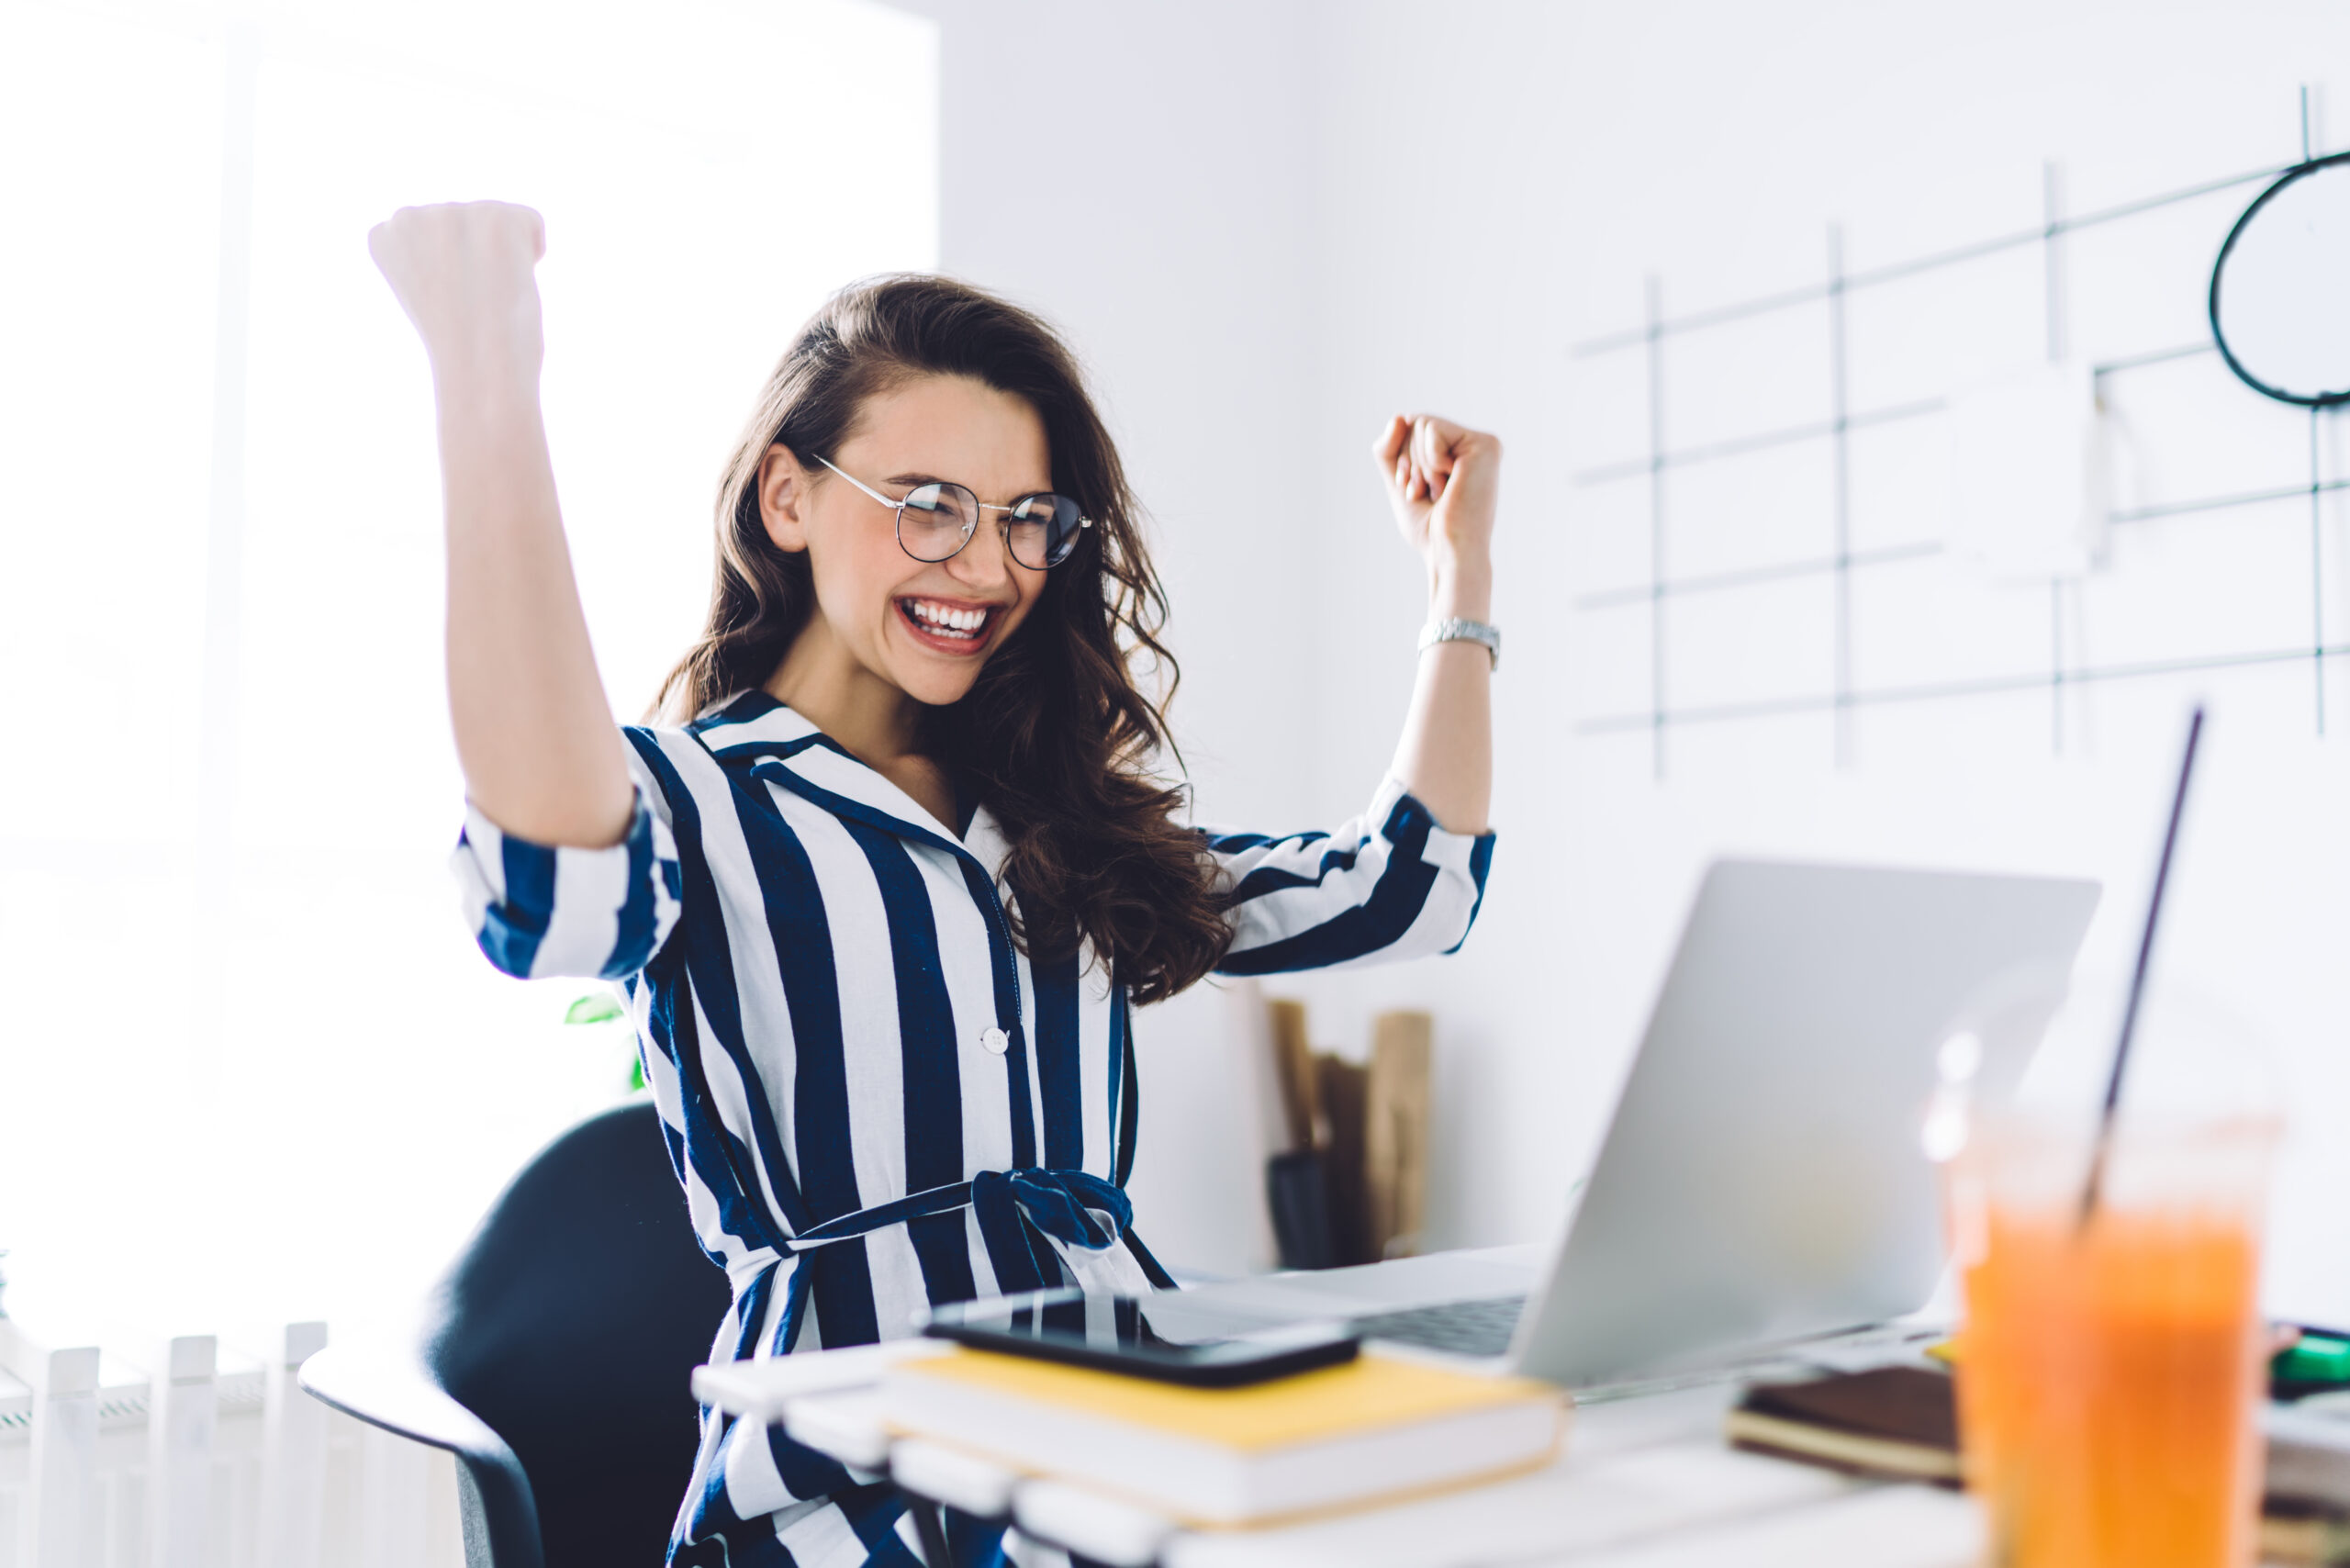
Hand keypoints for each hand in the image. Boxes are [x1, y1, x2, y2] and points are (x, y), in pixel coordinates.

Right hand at [368, 201, 546, 384]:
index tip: (446, 297)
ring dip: (505, 255)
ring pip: (498, 218)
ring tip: (490, 294)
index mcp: (383, 235)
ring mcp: (451, 212)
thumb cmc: (461, 348)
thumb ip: (435, 251)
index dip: (454, 267)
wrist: (479, 371)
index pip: (435, 230)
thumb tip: (470, 234)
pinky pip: (532, 221)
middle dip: (480, 254)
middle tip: (472, 300)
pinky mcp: (495, 217)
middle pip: (468, 220)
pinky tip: (514, 280)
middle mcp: (408, 216)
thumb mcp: (430, 290)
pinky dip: (533, 251)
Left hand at [1372, 413, 1500, 573]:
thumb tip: (1398, 417)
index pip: (1412, 429)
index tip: (1418, 493)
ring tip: (1441, 492)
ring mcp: (1482, 444)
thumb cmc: (1429, 527)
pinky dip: (1428, 460)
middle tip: (1429, 494)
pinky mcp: (1485, 445)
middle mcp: (1473, 446)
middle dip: (1409, 462)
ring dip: (1419, 466)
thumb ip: (1391, 449)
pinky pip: (1432, 429)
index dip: (1402, 461)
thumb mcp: (1400, 481)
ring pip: (1421, 423)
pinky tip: (1449, 483)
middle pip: (1415, 423)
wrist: (1448, 553)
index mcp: (1459, 454)